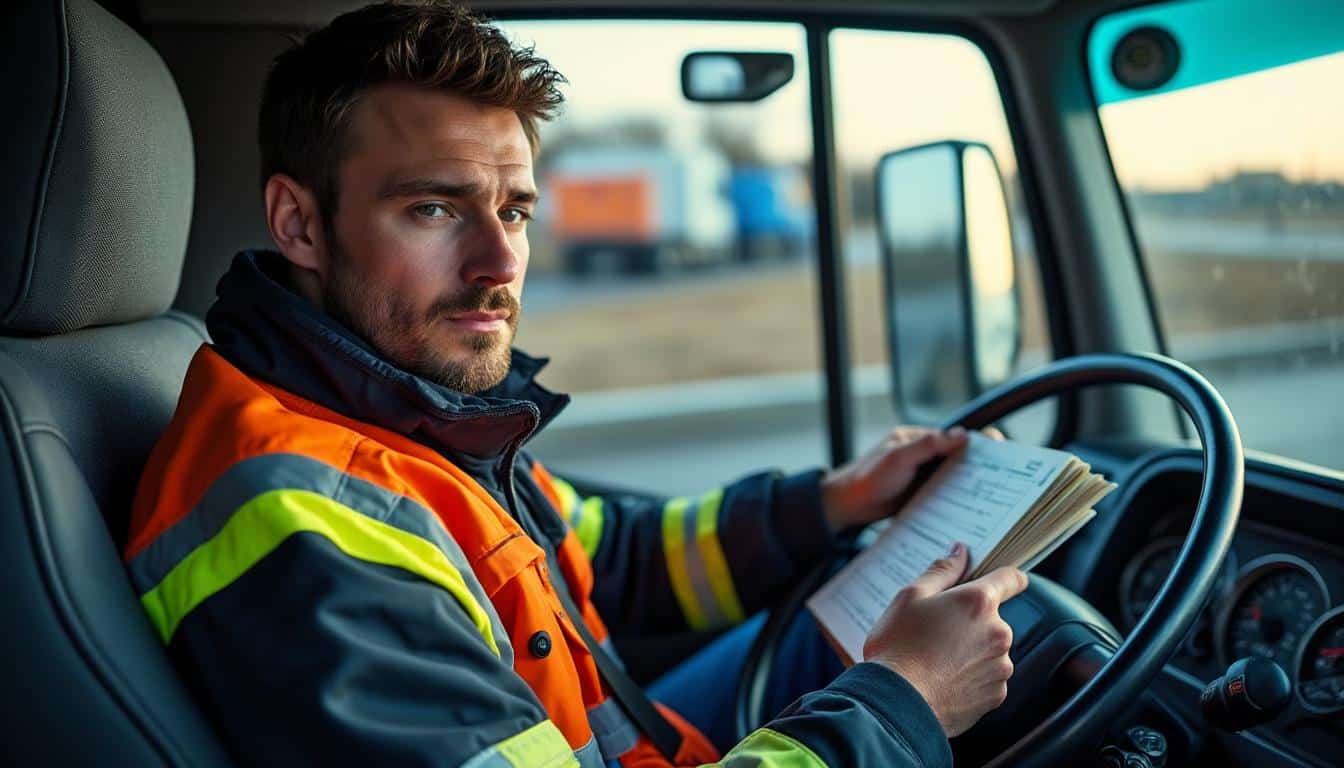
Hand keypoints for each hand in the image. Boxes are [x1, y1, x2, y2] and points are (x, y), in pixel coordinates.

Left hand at [820, 425, 1002, 532]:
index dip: (977, 442)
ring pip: (954, 479)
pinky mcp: (921, 496)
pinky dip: (957, 501)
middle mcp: (923, 456)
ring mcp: (922, 477)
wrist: (845, 506)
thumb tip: (962, 434)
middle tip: (1005, 477)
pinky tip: (972, 511)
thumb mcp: (898, 458)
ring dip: (971, 486)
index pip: (954, 437)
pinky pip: (944, 496)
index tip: (999, 448)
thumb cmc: (868, 477)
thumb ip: (928, 445)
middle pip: (959, 458)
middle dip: (981, 466)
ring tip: (995, 495)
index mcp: (919, 439)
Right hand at [862, 543, 1027, 736]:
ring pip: (990, 649)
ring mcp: (1000, 666)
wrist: (898, 704)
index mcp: (979, 602)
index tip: (994, 580)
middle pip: (993, 618)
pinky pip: (987, 677)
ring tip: (935, 659)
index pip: (1011, 578)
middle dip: (970, 621)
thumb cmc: (899, 647)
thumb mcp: (910, 596)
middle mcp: (998, 632)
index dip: (1004, 576)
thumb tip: (960, 552)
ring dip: (971, 650)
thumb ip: (942, 571)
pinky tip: (943, 679)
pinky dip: (971, 676)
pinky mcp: (996, 695)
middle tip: (936, 630)